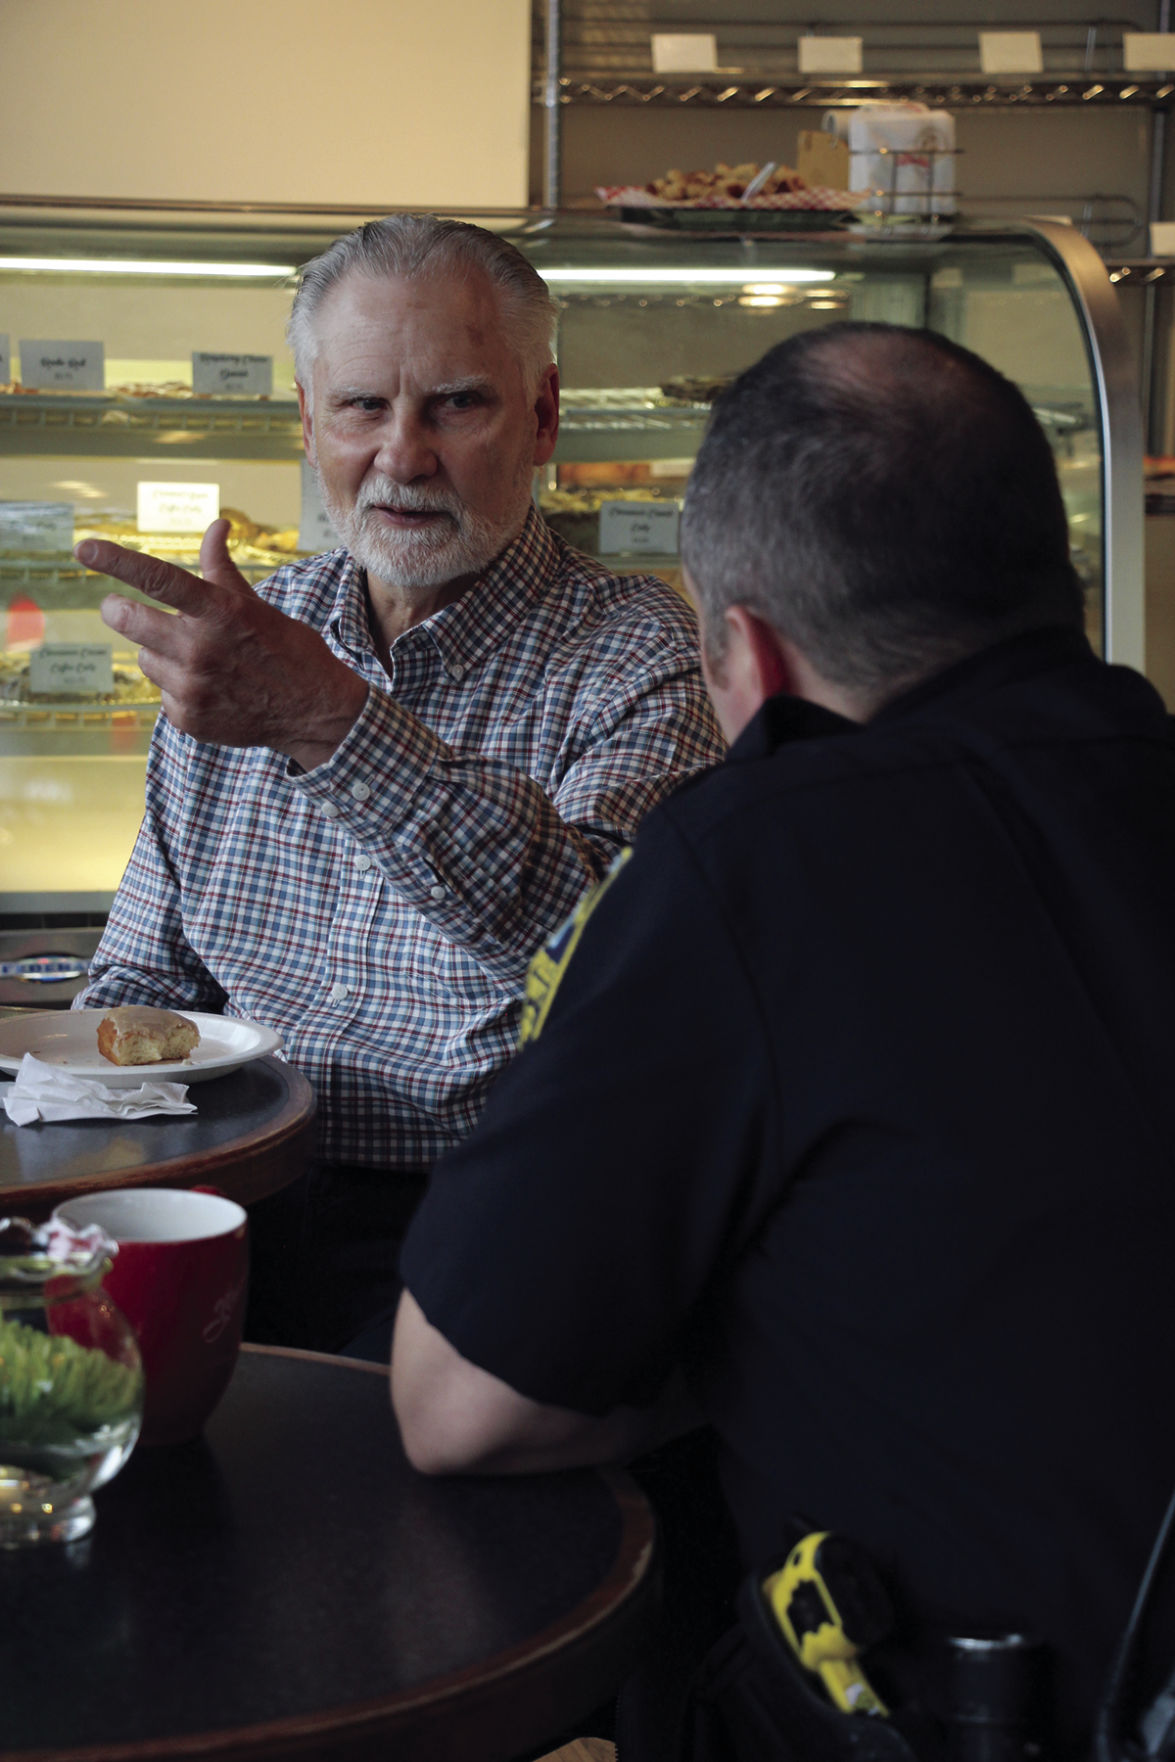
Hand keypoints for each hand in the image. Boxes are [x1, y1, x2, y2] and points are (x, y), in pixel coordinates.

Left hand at [75, 520, 367, 768]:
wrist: (314, 712)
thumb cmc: (287, 650)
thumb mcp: (258, 605)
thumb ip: (221, 569)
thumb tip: (216, 524)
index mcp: (220, 612)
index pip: (159, 579)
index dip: (118, 561)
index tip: (83, 547)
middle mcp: (201, 649)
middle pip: (126, 620)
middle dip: (120, 610)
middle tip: (120, 609)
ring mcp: (192, 687)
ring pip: (144, 657)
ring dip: (159, 653)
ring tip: (197, 659)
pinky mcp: (188, 718)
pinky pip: (161, 691)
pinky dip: (177, 687)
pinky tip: (209, 688)